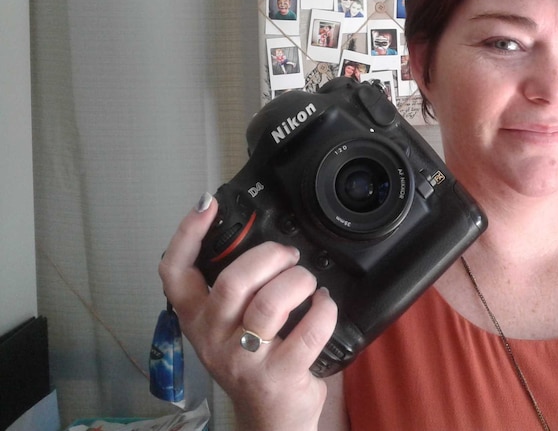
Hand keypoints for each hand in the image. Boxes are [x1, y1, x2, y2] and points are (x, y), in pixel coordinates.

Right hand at [159, 194, 338, 430]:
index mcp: (197, 319)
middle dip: (269, 257)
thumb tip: (258, 239)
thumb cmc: (253, 363)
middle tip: (288, 256)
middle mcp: (213, 338)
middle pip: (233, 282)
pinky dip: (324, 309)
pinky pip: (309, 330)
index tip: (207, 205)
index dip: (188, 234)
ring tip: (307, 282)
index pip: (174, 272)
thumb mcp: (228, 325)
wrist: (270, 419)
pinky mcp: (280, 375)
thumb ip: (233, 288)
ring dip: (298, 281)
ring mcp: (245, 359)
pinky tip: (325, 304)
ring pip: (270, 303)